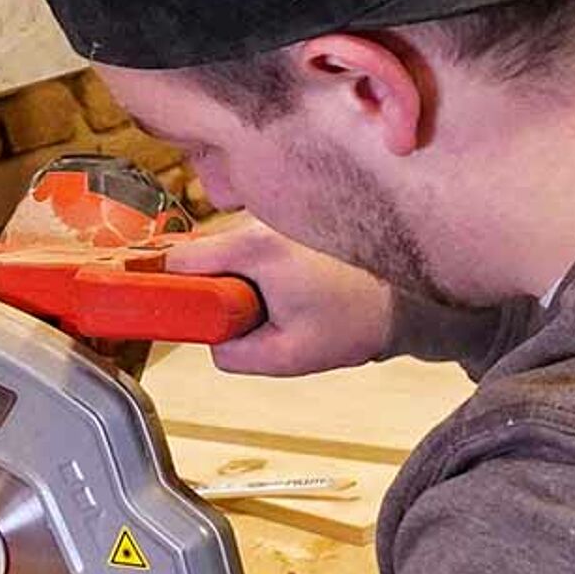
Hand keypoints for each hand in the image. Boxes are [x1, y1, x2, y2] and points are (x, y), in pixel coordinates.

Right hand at [165, 219, 392, 376]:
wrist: (406, 299)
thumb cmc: (357, 321)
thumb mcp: (288, 356)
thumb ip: (234, 354)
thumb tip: (211, 343)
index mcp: (254, 249)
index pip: (181, 258)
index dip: (168, 287)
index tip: (174, 308)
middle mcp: (261, 222)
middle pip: (201, 251)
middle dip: (208, 287)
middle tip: (238, 317)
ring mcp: (275, 217)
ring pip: (226, 246)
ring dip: (233, 277)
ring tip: (271, 304)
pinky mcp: (289, 221)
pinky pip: (250, 242)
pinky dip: (254, 267)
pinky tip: (285, 289)